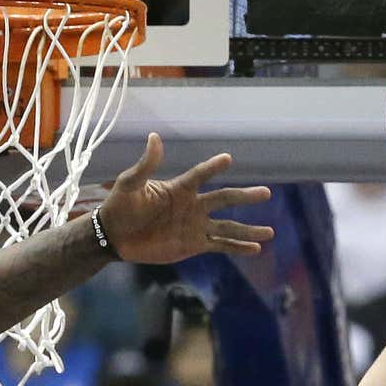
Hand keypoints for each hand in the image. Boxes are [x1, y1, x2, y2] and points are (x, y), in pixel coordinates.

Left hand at [98, 133, 274, 263]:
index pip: (200, 175)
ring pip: (228, 226)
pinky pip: (220, 245)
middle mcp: (193, 204)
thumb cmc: (120, 206)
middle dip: (244, 197)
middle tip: (266, 193)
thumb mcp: (129, 184)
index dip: (212, 167)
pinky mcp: (194, 244)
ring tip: (270, 231)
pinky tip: (256, 248)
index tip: (227, 159)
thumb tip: (154, 137)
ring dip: (248, 229)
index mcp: (180, 188)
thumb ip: (145, 165)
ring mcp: (196, 225)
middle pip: (224, 199)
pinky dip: (238, 247)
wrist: (115, 235)